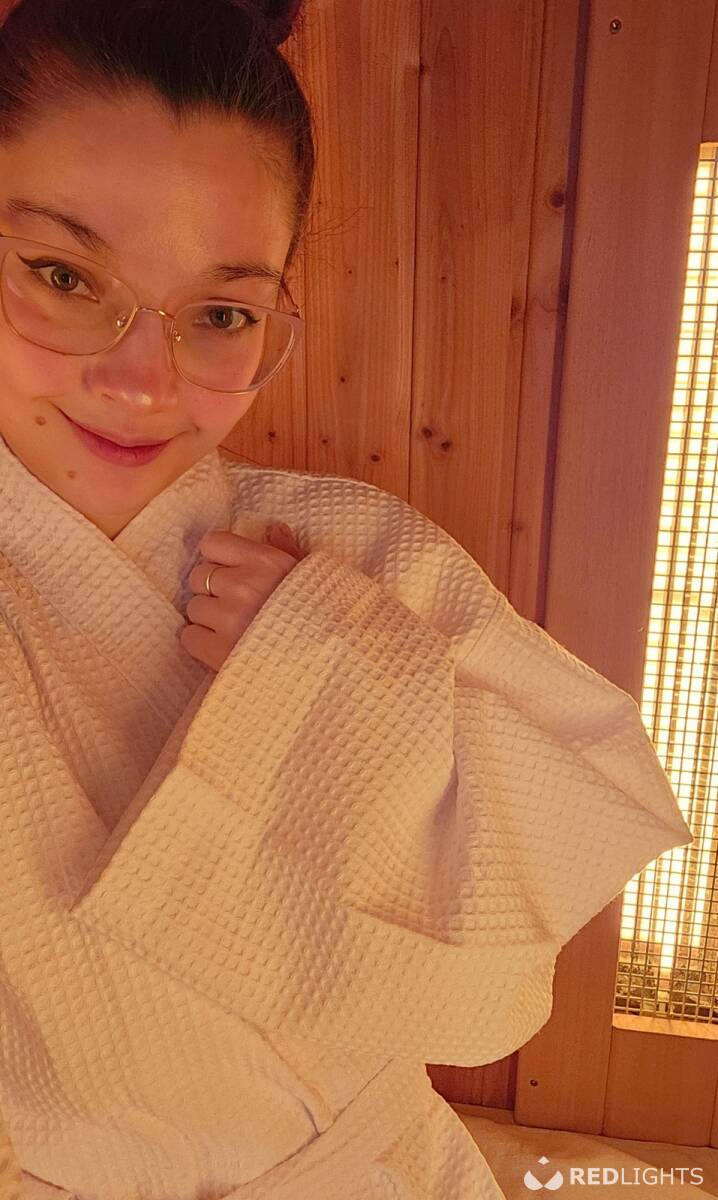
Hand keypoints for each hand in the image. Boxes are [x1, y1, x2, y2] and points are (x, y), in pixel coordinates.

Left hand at [179, 522, 305, 671]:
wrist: (327, 664)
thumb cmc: (320, 617)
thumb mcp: (309, 577)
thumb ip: (287, 551)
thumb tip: (273, 528)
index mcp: (265, 561)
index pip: (213, 543)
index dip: (219, 558)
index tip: (233, 572)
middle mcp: (242, 585)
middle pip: (199, 576)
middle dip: (213, 590)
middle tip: (238, 606)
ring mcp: (228, 618)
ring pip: (194, 608)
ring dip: (209, 618)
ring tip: (236, 629)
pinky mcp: (217, 650)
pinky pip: (189, 637)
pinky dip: (202, 643)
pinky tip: (226, 647)